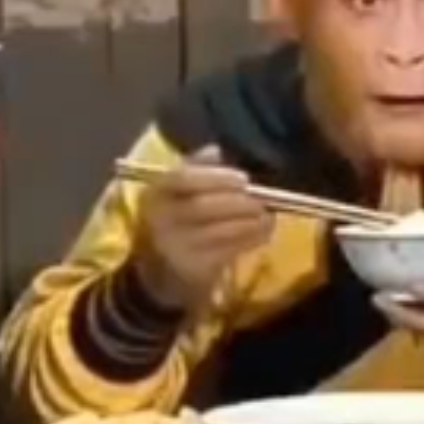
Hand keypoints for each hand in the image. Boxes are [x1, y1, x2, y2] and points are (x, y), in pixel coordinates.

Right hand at [129, 147, 272, 308]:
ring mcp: (175, 247)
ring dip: (249, 223)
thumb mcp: (176, 193)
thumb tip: (215, 150)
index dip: (215, 177)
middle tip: (262, 200)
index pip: (181, 179)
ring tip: (268, 216)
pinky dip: (250, 241)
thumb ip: (195, 169)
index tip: (244, 179)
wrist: (158, 273)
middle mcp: (160, 220)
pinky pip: (227, 252)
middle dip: (238, 203)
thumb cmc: (175, 223)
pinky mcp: (193, 269)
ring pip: (218, 231)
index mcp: (155, 193)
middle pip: (201, 207)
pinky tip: (264, 233)